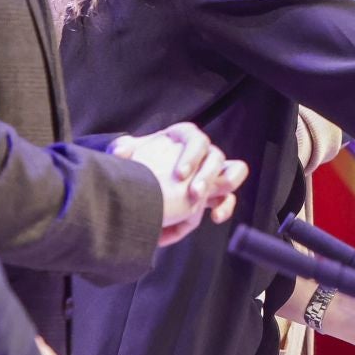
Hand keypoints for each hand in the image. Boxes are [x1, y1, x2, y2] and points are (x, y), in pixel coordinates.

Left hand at [110, 122, 249, 244]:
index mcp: (185, 137)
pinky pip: (228, 197)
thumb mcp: (130, 153)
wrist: (139, 182)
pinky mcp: (213, 192)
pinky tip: (216, 218)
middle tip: (194, 195)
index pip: (196, 140)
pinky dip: (225, 207)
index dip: (192, 156)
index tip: (179, 176)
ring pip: (233, 173)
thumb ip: (124, 149)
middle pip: (217, 158)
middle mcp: (202, 151)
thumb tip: (122, 152)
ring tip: (212, 211)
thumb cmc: (138, 161)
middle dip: (208, 177)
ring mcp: (211, 171)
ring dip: (224, 191)